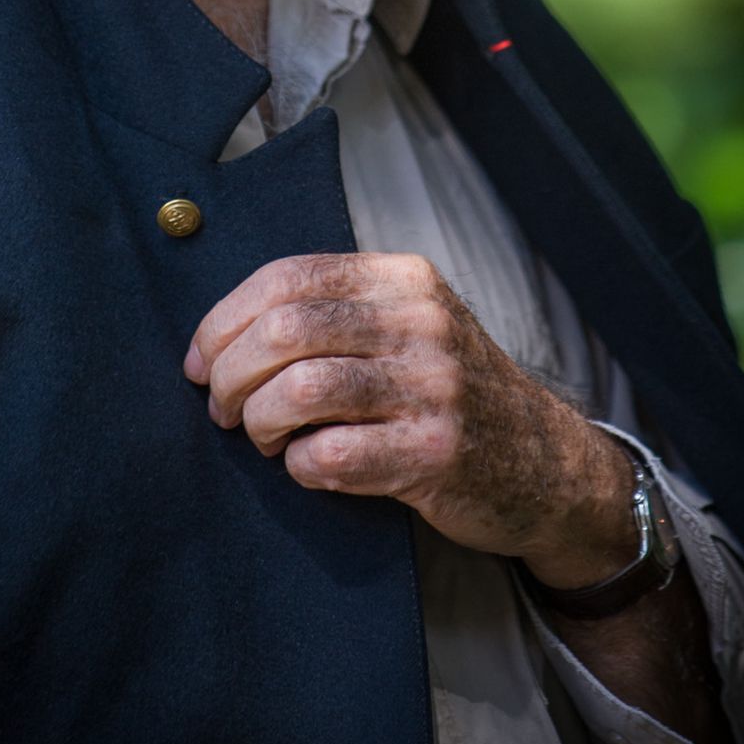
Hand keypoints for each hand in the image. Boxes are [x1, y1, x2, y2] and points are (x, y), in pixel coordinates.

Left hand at [184, 251, 636, 587]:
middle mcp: (420, 321)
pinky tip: (309, 466)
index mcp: (402, 278)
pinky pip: (332, 455)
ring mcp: (432, 386)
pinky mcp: (435, 452)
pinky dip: (301, 466)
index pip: (287, 277)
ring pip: (301, 389)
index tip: (199, 360)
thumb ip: (333, 313)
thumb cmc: (448, 393)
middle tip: (221, 408)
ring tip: (263, 438)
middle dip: (230, 374)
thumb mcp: (406, 325)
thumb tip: (221, 335)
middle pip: (284, 330)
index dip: (224, 319)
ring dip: (259, 421)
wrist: (544, 464)